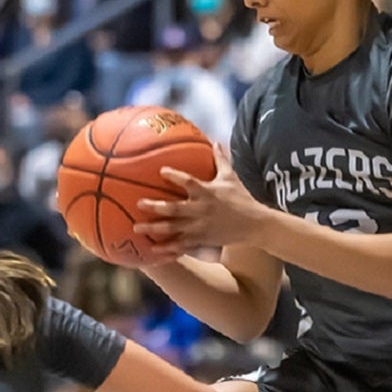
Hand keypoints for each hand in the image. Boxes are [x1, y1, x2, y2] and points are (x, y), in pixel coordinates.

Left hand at [135, 143, 269, 253]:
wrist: (254, 224)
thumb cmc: (242, 198)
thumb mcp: (231, 177)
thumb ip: (220, 160)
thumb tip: (215, 141)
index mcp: (207, 192)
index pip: (188, 182)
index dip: (174, 176)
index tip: (161, 171)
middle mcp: (201, 209)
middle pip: (174, 208)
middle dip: (155, 206)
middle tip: (139, 203)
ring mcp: (200, 227)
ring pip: (173, 228)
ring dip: (154, 228)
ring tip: (137, 228)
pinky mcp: (202, 240)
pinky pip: (181, 245)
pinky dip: (167, 248)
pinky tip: (153, 249)